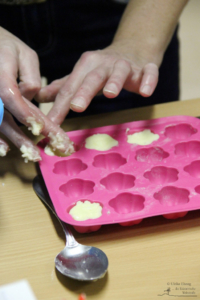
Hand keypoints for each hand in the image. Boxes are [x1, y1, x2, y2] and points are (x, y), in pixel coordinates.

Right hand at [0, 27, 73, 160]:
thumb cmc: (4, 46)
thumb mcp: (22, 54)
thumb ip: (30, 76)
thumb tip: (31, 97)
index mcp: (0, 74)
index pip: (13, 98)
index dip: (26, 115)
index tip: (42, 130)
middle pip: (5, 117)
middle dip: (23, 137)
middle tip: (40, 153)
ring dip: (15, 141)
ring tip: (32, 155)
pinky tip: (4, 150)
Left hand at [35, 41, 158, 124]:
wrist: (132, 49)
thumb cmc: (103, 68)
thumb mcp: (82, 75)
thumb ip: (64, 87)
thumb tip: (40, 97)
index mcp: (86, 67)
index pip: (70, 88)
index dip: (60, 106)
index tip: (51, 123)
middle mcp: (104, 64)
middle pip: (93, 78)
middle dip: (84, 92)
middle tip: (76, 107)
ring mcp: (125, 65)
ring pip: (119, 73)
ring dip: (114, 82)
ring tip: (110, 94)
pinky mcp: (144, 68)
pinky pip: (148, 73)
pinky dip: (148, 80)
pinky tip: (145, 92)